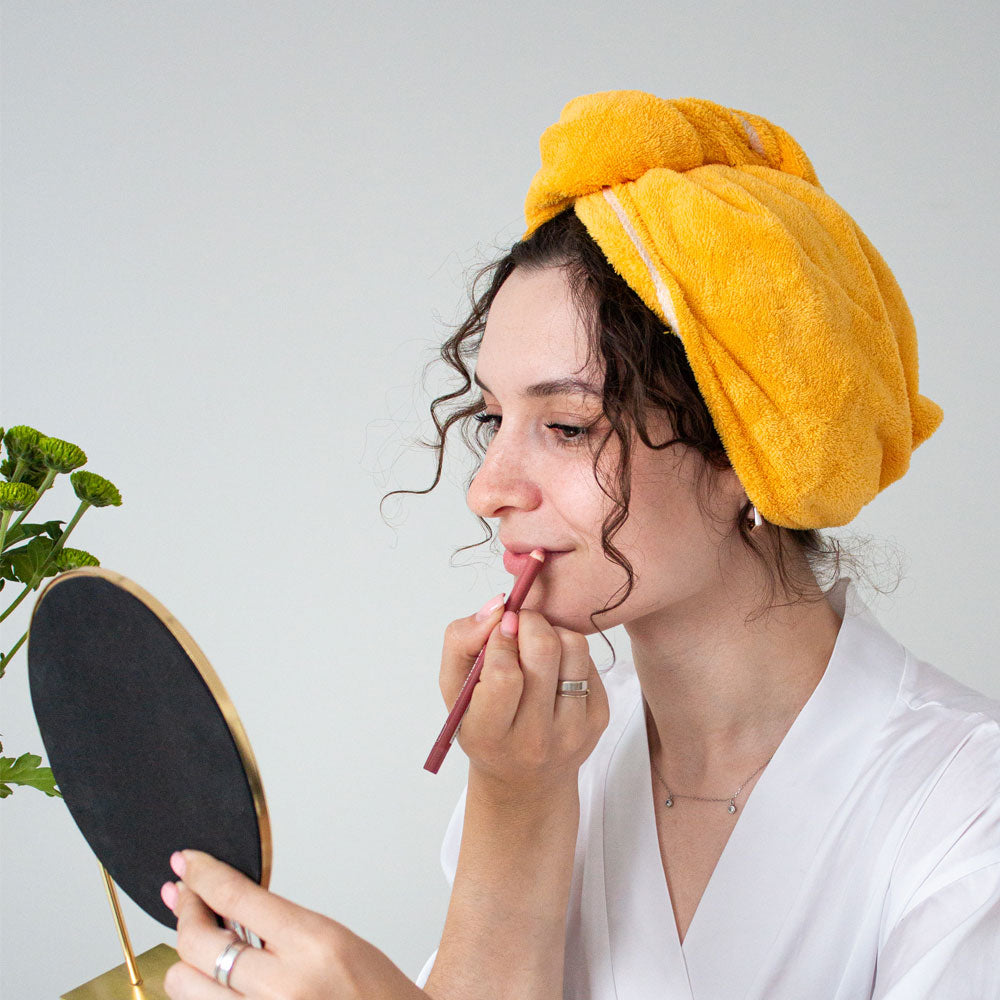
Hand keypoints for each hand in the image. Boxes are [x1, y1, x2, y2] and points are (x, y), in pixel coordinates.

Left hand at [161, 850, 426, 998]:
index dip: (203, 876)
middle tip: (185, 897)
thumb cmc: (374, 991)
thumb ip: (280, 923)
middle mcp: (283, 986)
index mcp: (314, 943)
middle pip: (198, 942)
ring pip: (183, 984)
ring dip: (188, 960)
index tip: (187, 862)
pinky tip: (214, 977)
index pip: (237, 898)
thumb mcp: (336, 938)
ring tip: (205, 947)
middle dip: (185, 911)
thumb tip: (225, 902)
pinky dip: (201, 991)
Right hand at [440, 602, 609, 802]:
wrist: (523, 779)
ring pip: (574, 648)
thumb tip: (498, 606)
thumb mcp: (454, 688)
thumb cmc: (482, 724)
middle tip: (518, 623)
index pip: (504, 675)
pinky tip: (553, 667)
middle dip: (529, 622)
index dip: (501, 639)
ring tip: (536, 644)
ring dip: (553, 632)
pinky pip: (590, 661)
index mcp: (490, 735)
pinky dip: (569, 651)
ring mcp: (573, 731)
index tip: (499, 628)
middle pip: (544, 652)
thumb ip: (462, 640)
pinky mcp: (599, 719)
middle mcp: (535, 739)